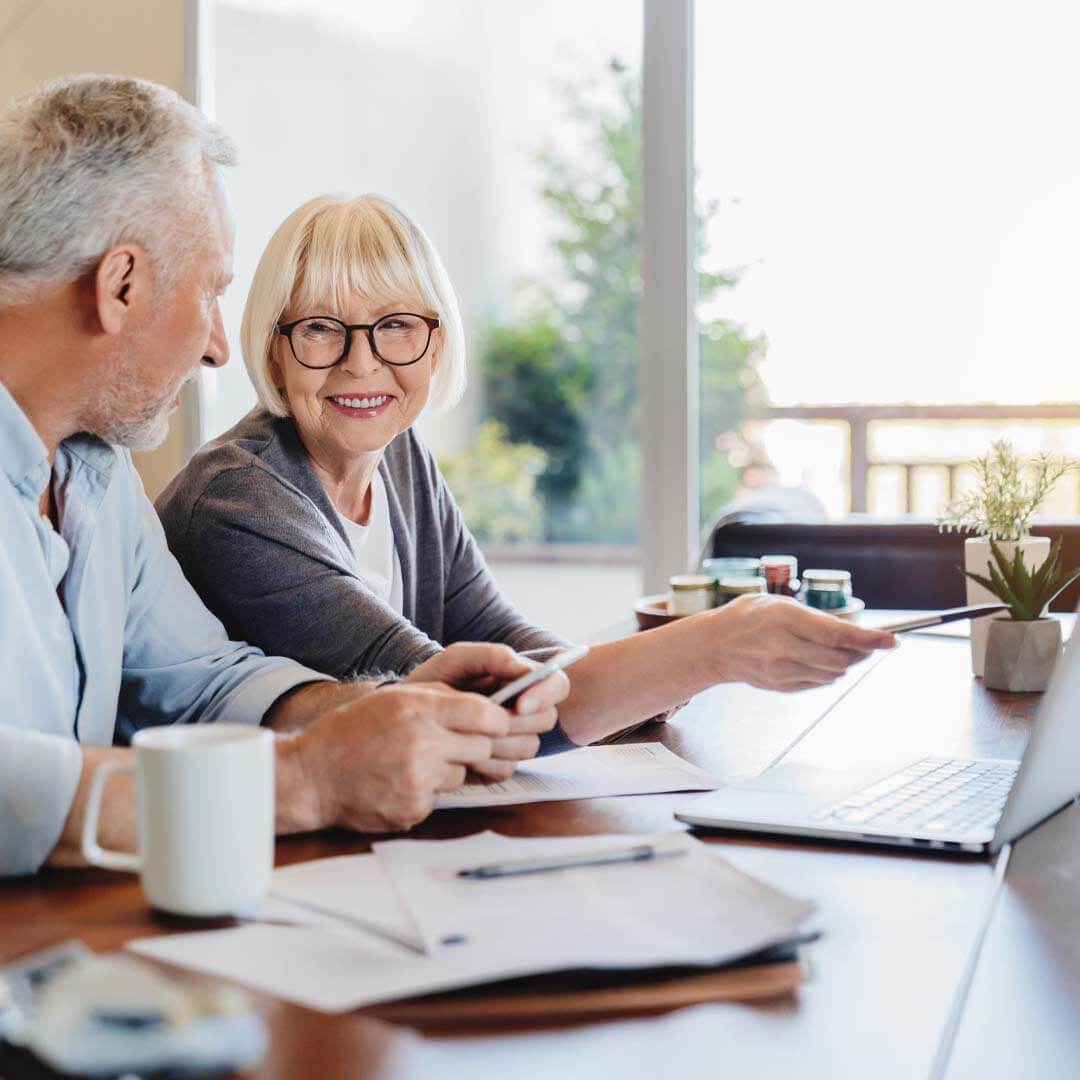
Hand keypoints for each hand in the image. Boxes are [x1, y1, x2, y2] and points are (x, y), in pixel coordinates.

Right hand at [290, 682, 509, 832]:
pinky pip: (440, 798)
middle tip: (449, 744)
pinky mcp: (414, 808)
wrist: (312, 777)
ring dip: (447, 769)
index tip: (495, 723)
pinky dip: (427, 791)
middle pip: (482, 747)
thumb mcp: (393, 698)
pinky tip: (399, 782)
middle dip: (474, 745)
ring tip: (412, 762)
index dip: (497, 720)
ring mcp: (419, 780)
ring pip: (462, 773)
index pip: (486, 715)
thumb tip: (484, 704)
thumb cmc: (351, 731)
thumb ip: (438, 697)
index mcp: (419, 709)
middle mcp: (423, 744)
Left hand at [406, 643, 568, 779]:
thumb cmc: (433, 682)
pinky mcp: (496, 764)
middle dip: (518, 722)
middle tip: (488, 721)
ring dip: (500, 743)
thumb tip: (525, 671)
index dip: (546, 695)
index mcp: (520, 681)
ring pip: (530, 746)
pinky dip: (486, 763)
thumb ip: (493, 656)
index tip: (519, 703)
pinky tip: (463, 753)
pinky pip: (507, 769)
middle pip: (547, 719)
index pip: (558, 685)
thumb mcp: (457, 660)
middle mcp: (522, 710)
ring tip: (468, 734)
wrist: (402, 718)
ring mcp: (511, 739)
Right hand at [707, 594, 895, 691]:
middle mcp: (782, 647)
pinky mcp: (781, 686)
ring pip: (833, 673)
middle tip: (867, 643)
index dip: (868, 639)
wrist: (713, 646)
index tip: (890, 640)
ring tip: (835, 649)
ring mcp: (781, 671)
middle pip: (839, 658)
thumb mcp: (778, 604)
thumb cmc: (746, 618)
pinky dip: (826, 671)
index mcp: (783, 619)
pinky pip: (819, 683)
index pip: (835, 634)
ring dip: (843, 662)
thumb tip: (852, 634)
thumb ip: (814, 618)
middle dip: (859, 652)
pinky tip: (814, 659)